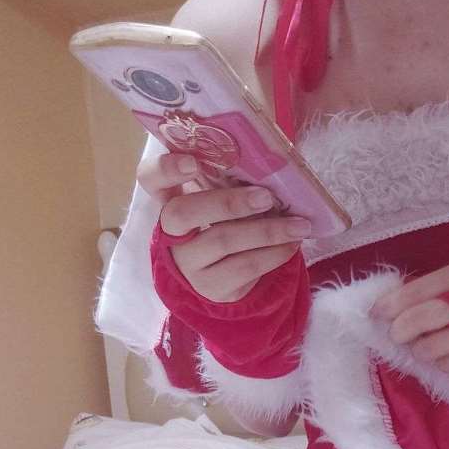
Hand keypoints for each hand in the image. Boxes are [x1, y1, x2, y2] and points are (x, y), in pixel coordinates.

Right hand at [137, 149, 310, 302]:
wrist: (226, 279)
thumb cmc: (226, 226)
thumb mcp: (222, 202)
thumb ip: (230, 183)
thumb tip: (272, 166)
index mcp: (169, 199)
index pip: (150, 179)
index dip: (165, 169)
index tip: (193, 162)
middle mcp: (171, 231)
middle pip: (183, 212)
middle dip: (227, 202)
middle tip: (266, 197)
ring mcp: (188, 262)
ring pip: (222, 240)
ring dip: (267, 231)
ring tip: (298, 225)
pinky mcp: (211, 286)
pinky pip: (244, 267)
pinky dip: (273, 254)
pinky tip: (291, 245)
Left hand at [369, 256, 448, 372]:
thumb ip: (441, 284)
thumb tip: (401, 302)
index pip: (417, 290)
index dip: (390, 304)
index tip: (375, 314)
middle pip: (420, 320)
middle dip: (401, 331)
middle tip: (398, 335)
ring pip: (431, 348)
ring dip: (420, 350)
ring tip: (422, 346)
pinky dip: (440, 362)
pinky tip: (443, 355)